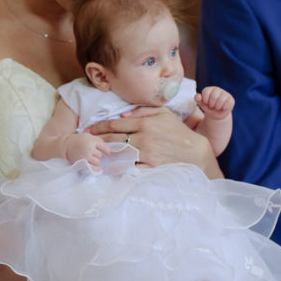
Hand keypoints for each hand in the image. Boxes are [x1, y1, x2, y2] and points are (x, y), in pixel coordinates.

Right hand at [65, 133, 109, 167]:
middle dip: (97, 155)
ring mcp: (86, 156)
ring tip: (89, 159)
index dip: (106, 151)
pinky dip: (95, 169)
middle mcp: (90, 148)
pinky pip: (92, 167)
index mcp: (92, 141)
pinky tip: (97, 170)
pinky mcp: (82, 162)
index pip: (103, 147)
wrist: (66, 145)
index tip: (107, 153)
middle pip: (100, 155)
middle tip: (91, 153)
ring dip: (95, 161)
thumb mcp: (88, 136)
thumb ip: (97, 140)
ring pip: (97, 162)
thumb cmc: (78, 140)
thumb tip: (106, 148)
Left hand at [87, 106, 222, 177]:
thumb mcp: (164, 114)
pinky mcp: (150, 169)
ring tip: (91, 154)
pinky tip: (106, 168)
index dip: (99, 127)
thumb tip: (122, 114)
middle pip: (113, 139)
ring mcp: (146, 155)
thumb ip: (143, 111)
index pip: (115, 124)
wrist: (196, 154)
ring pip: (118, 153)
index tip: (88, 129)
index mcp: (145, 123)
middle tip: (84, 141)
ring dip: (102, 154)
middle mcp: (144, 138)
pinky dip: (116, 169)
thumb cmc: (180, 133)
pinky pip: (129, 169)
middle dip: (96, 140)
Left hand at [195, 86, 234, 119]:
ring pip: (221, 100)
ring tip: (217, 107)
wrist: (216, 115)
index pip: (206, 92)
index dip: (205, 100)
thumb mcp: (202, 104)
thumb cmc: (209, 107)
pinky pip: (228, 103)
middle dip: (211, 104)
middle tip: (212, 106)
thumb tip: (198, 96)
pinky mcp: (231, 99)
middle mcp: (218, 90)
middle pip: (214, 96)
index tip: (206, 103)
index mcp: (210, 89)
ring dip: (217, 107)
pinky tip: (223, 108)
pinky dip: (224, 108)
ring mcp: (225, 94)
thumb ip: (198, 99)